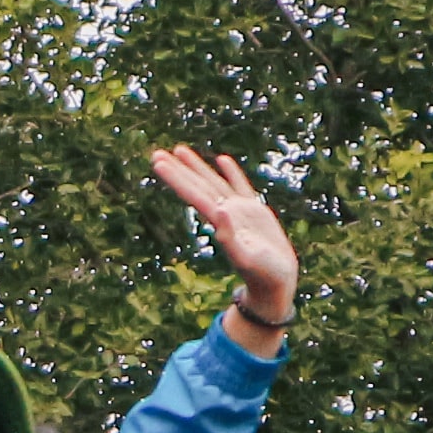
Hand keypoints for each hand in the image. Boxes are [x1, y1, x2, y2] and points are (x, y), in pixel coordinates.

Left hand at [149, 145, 296, 334]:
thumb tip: (219, 212)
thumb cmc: (262, 275)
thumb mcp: (246, 258)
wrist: (276, 282)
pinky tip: (222, 159)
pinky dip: (232, 173)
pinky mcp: (255, 212)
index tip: (159, 164)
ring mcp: (239, 211)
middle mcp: (225, 214)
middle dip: (179, 170)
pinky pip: (241, 186)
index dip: (177, 179)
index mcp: (220, 222)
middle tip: (157, 154)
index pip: (193, 195)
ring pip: (214, 183)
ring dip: (196, 167)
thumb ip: (231, 237)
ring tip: (179, 150)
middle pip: (198, 186)